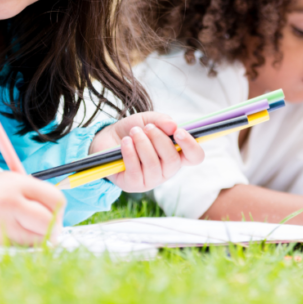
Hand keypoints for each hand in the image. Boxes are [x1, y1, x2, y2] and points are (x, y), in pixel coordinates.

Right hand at [0, 171, 65, 245]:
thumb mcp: (17, 180)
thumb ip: (39, 194)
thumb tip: (60, 215)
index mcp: (19, 184)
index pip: (56, 200)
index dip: (60, 208)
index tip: (57, 211)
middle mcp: (11, 204)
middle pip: (48, 223)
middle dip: (54, 227)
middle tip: (51, 226)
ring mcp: (1, 225)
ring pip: (36, 240)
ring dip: (40, 238)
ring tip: (30, 228)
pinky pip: (20, 248)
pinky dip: (23, 245)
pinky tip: (15, 234)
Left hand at [90, 111, 204, 192]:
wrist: (107, 139)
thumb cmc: (133, 130)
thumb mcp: (148, 119)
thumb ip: (162, 120)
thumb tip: (173, 127)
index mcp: (176, 154)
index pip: (195, 157)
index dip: (191, 146)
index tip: (178, 132)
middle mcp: (166, 170)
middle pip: (173, 161)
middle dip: (159, 140)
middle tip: (147, 127)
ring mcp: (150, 180)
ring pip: (153, 165)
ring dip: (143, 144)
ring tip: (134, 132)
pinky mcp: (132, 185)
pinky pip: (135, 170)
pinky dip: (130, 153)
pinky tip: (125, 142)